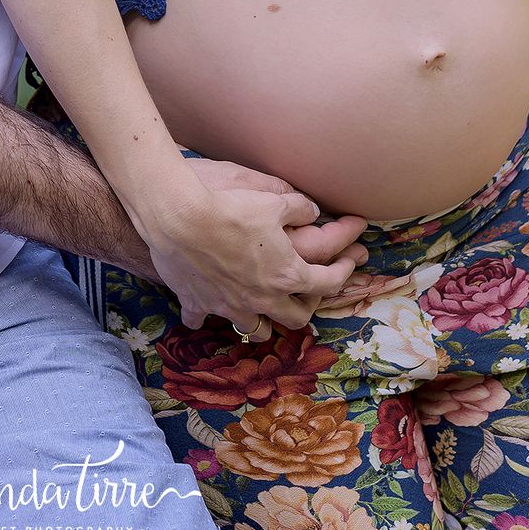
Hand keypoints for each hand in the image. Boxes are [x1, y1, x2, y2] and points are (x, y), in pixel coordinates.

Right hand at [143, 167, 368, 334]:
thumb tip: (312, 211)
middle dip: (308, 305)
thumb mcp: (274, 199)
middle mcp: (262, 299)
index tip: (348, 263)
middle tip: (310, 290)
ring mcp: (230, 305)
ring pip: (256, 330)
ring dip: (265, 322)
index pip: (327, 282)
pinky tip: (204, 312)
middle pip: (296, 316)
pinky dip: (205, 317)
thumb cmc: (229, 207)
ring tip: (265, 309)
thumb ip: (299, 207)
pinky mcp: (199, 303)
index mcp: (286, 274)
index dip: (343, 271)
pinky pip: (201, 321)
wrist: (180, 217)